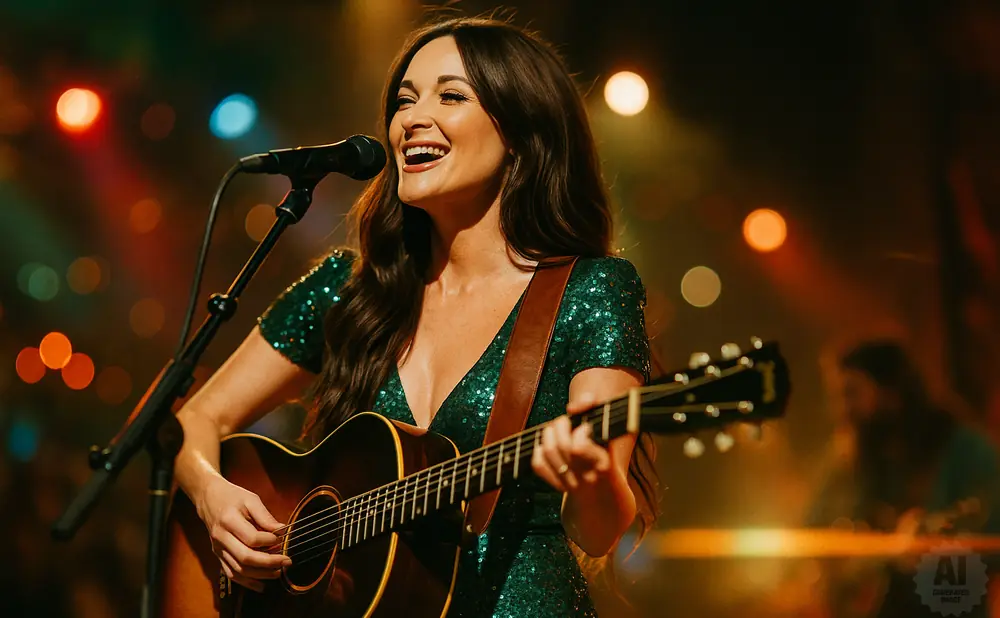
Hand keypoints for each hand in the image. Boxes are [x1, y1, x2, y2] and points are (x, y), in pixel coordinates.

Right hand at [195, 476, 291, 591]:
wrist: (208, 498)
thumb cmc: (232, 497)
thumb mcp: (251, 499)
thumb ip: (265, 516)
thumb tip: (282, 531)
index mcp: (229, 520)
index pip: (251, 538)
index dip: (269, 541)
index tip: (281, 538)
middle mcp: (221, 538)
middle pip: (245, 558)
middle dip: (269, 563)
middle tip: (287, 561)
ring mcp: (218, 549)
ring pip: (239, 570)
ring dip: (260, 575)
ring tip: (278, 572)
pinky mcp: (218, 555)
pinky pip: (231, 574)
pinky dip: (247, 582)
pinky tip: (261, 585)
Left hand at [532, 393, 610, 492]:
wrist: (604, 491)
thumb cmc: (605, 453)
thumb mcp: (608, 434)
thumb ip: (593, 411)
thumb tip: (572, 407)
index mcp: (602, 463)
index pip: (578, 447)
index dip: (579, 431)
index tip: (586, 427)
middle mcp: (586, 476)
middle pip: (561, 445)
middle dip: (560, 425)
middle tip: (566, 421)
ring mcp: (571, 482)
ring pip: (548, 451)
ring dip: (549, 434)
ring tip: (556, 430)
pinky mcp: (558, 485)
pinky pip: (538, 464)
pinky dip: (539, 450)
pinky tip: (547, 445)